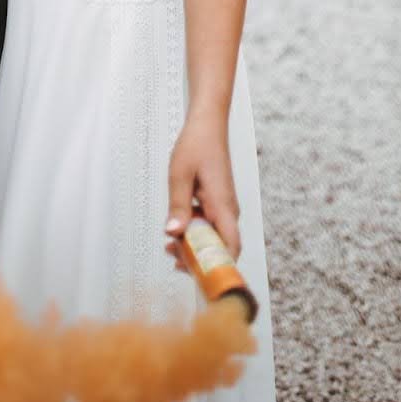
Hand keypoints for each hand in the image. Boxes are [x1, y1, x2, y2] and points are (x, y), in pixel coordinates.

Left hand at [164, 111, 240, 262]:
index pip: (230, 248)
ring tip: (170, 247)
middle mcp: (228, 210)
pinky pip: (210, 226)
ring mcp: (224, 208)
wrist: (207, 125)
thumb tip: (174, 233)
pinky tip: (177, 231)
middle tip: (173, 259)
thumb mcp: (180, 175)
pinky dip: (195, 233)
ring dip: (195, 246)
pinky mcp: (218, 204)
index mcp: (222, 206)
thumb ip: (178, 206)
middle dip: (199, 260)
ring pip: (214, 238)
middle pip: (221, 248)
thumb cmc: (196, 145)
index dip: (219, 267)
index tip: (199, 276)